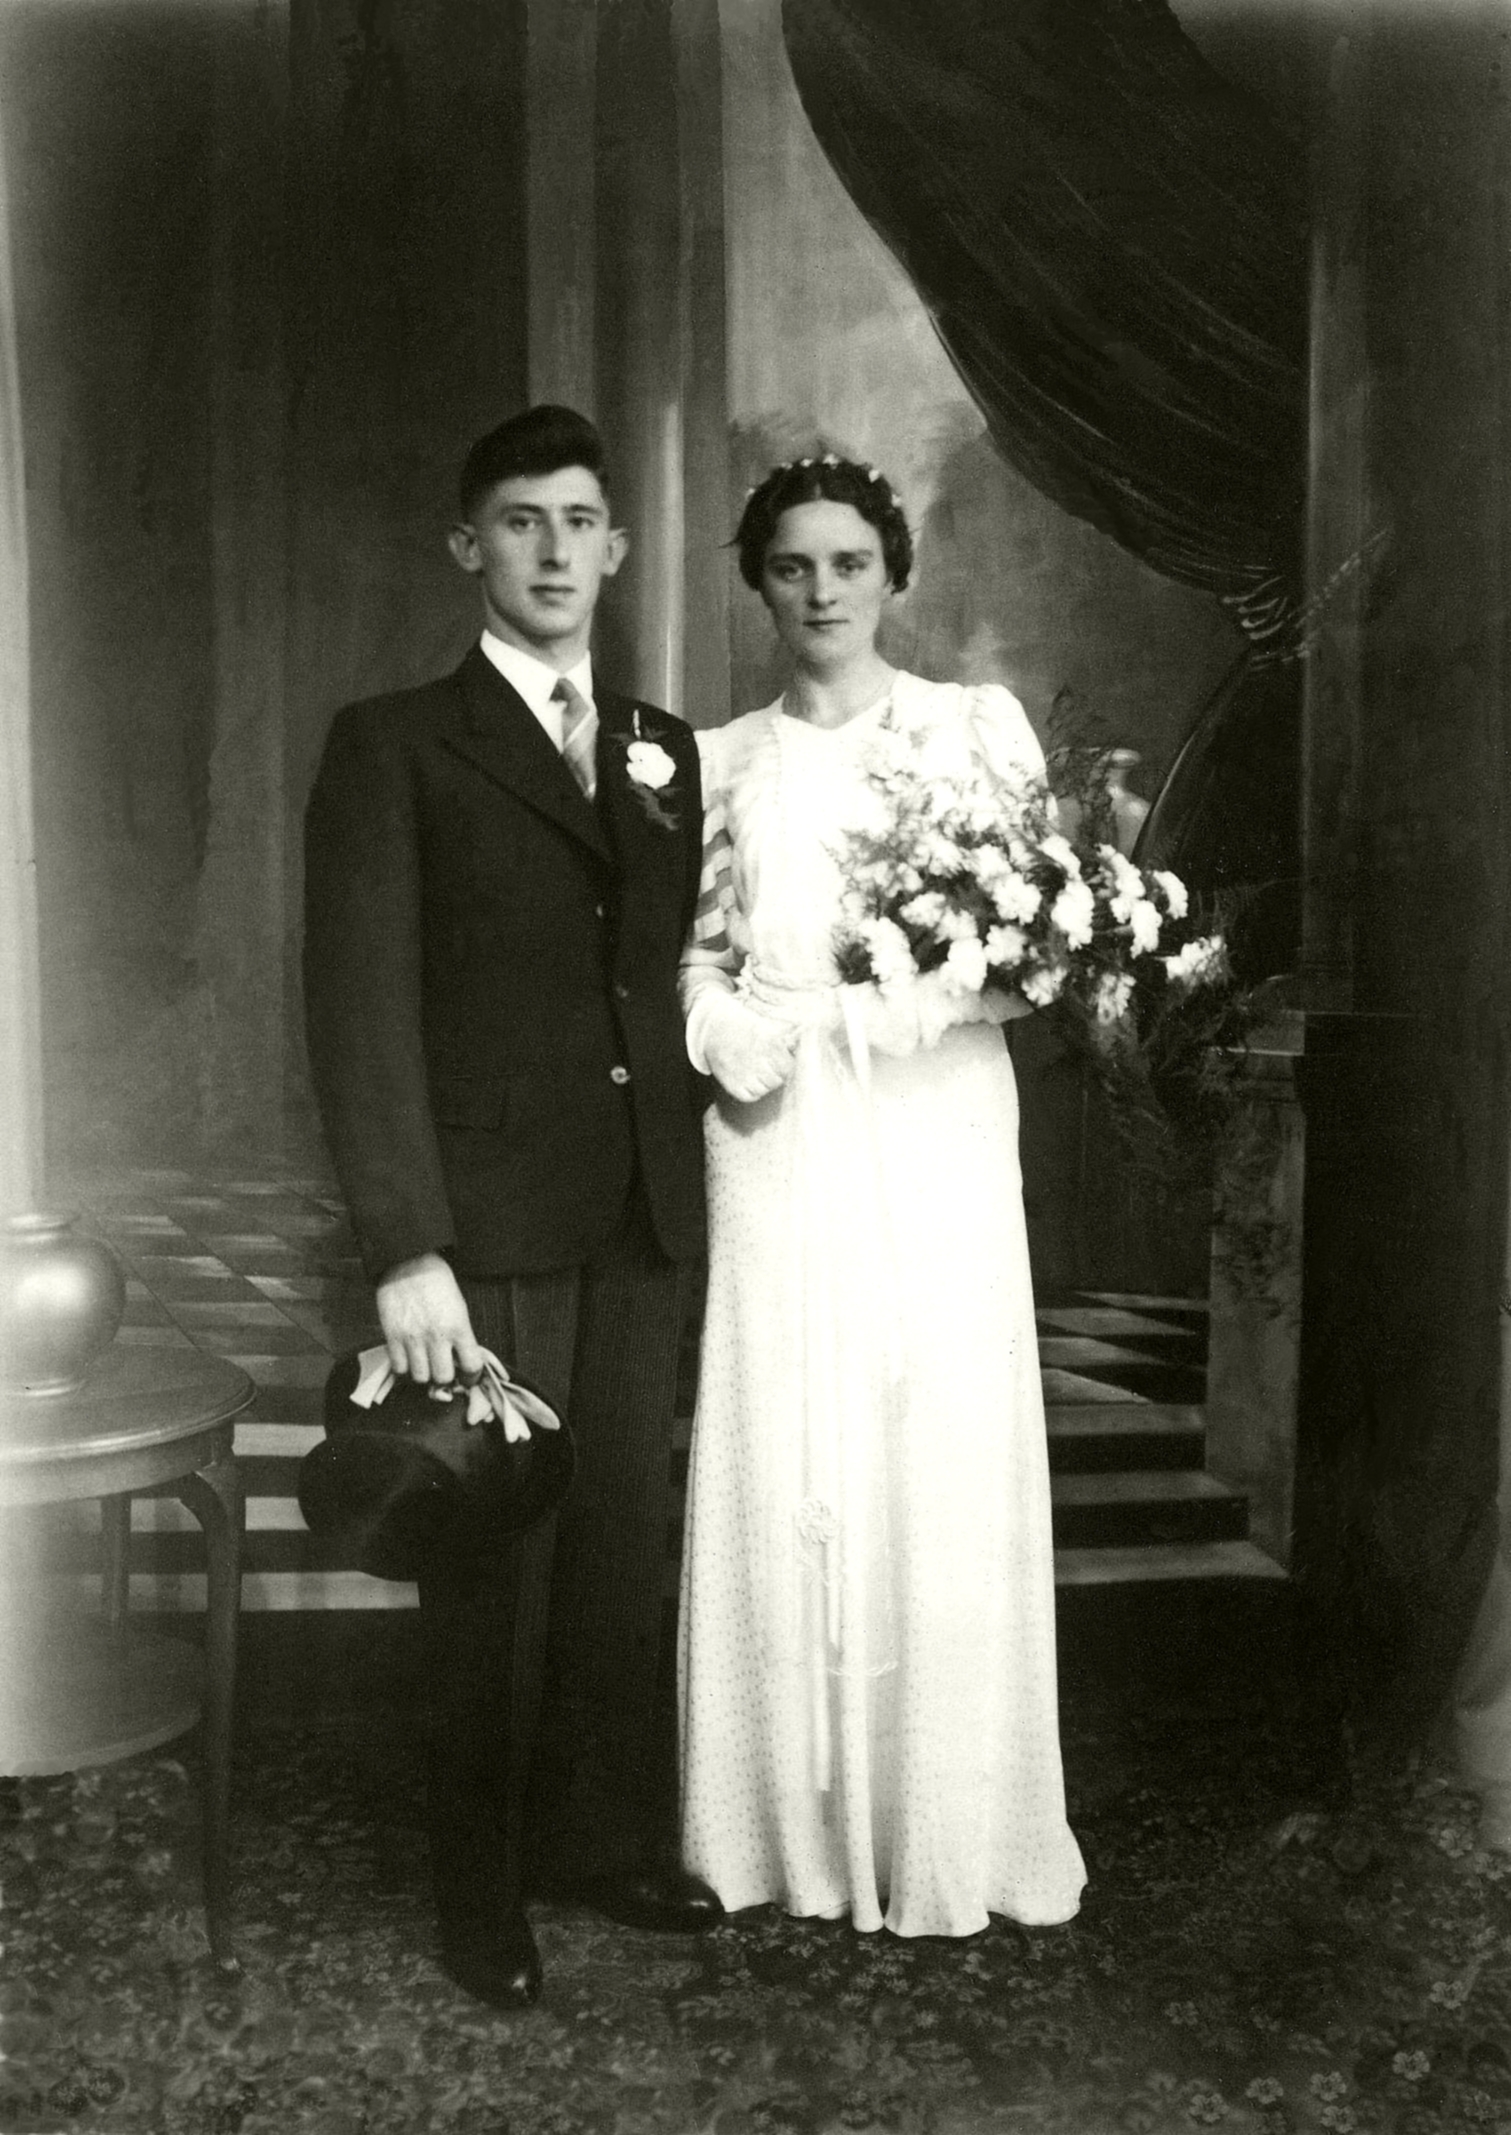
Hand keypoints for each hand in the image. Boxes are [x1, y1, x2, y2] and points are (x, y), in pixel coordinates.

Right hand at [375, 1252, 483, 1385]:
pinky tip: (408, 1358)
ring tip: (424, 1364)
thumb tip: (459, 1360)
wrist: (409, 1262)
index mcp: (459, 1326)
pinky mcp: (392, 1336)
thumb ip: (460, 1334)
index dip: (471, 1377)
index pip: (471, 1365)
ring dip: (424, 1374)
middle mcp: (437, 1336)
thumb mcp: (459, 1306)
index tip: (467, 1377)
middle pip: (443, 1377)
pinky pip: (399, 1368)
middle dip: (445, 1378)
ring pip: (420, 1377)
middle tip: (442, 1370)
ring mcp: (413, 1337)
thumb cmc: (437, 1281)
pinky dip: (404, 1368)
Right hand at [701, 995, 798, 1101]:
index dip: (785, 1065)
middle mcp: (756, 1060)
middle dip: (775, 1074)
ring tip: (755, 1071)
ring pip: (765, 1089)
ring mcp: (743, 1074)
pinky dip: (752, 1091)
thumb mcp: (768, 1028)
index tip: (779, 1060)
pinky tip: (747, 1079)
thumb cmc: (746, 1029)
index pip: (788, 1068)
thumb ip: (789, 1038)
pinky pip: (751, 1096)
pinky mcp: (732, 1085)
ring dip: (764, 1083)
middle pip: (777, 1080)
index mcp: (768, 1044)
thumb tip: (808, 1034)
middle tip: (765, 1065)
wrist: (714, 1030)